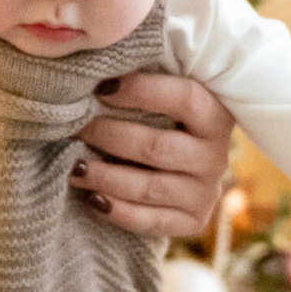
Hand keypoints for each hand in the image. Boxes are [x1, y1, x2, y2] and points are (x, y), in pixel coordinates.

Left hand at [67, 69, 230, 240]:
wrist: (186, 171)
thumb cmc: (165, 122)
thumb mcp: (167, 100)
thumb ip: (144, 86)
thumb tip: (97, 70)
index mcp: (215, 117)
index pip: (185, 98)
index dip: (142, 91)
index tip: (101, 87)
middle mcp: (215, 157)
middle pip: (157, 148)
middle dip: (110, 137)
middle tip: (77, 129)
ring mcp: (205, 193)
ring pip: (149, 188)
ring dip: (106, 177)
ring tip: (75, 167)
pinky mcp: (192, 221)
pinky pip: (150, 221)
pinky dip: (117, 211)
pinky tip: (92, 198)